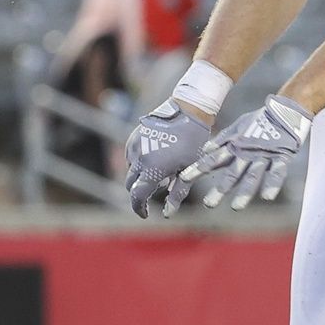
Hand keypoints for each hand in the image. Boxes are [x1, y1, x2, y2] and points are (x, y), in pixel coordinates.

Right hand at [125, 100, 212, 218]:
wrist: (188, 110)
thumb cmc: (193, 142)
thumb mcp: (189, 169)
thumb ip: (177, 192)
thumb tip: (168, 213)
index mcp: (151, 169)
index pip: (137, 197)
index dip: (139, 208)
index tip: (146, 213)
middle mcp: (138, 159)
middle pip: (130, 185)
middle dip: (140, 192)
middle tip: (158, 190)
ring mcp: (134, 146)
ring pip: (130, 170)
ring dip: (140, 176)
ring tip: (162, 170)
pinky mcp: (134, 136)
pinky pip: (131, 156)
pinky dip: (139, 162)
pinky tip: (157, 156)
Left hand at [174, 95, 311, 212]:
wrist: (286, 110)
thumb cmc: (259, 120)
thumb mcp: (238, 126)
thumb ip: (222, 140)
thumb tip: (205, 150)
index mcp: (234, 145)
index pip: (212, 159)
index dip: (197, 169)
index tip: (183, 180)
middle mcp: (246, 152)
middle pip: (232, 173)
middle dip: (220, 189)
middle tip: (209, 204)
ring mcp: (264, 155)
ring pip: (253, 175)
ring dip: (244, 191)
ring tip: (236, 207)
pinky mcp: (282, 157)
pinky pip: (277, 172)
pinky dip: (272, 184)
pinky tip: (267, 197)